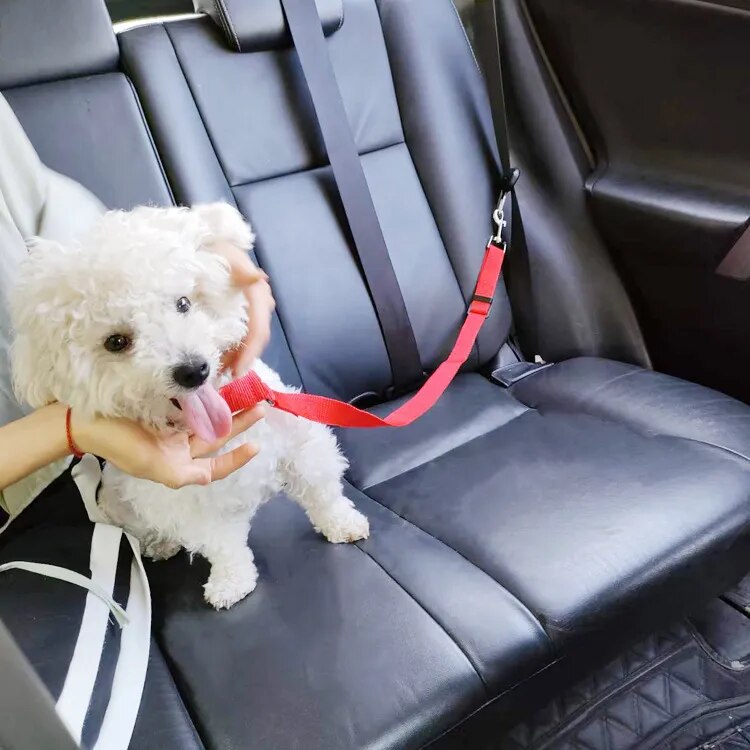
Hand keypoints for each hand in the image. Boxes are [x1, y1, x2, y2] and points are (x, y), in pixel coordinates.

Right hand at [74, 406, 264, 488]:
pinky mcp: (166, 405)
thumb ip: (182, 475)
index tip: (256, 446)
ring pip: (208, 417)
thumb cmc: (118, 445)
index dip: (235, 459)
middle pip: (216, 436)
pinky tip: (223, 385)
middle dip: (239, 423)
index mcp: (177, 463)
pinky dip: (208, 395)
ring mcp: (174, 424)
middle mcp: (179, 445)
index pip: (214, 465)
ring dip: (227, 406)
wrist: (86, 420)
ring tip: (247, 392)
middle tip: (260, 406)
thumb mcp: (151, 467)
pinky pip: (194, 402)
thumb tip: (207, 477)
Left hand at [208, 241, 275, 374]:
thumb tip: (259, 279)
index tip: (235, 372)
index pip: (258, 328)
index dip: (249, 352)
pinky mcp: (244, 310)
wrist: (207, 240)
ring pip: (252, 339)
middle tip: (224, 379)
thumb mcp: (222, 253)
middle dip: (243, 360)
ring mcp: (253, 307)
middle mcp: (260, 302)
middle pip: (257, 339)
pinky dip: (234, 348)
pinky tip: (221, 358)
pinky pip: (244, 334)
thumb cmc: (212, 246)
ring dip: (238, 357)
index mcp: (256, 292)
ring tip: (220, 374)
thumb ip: (239, 267)